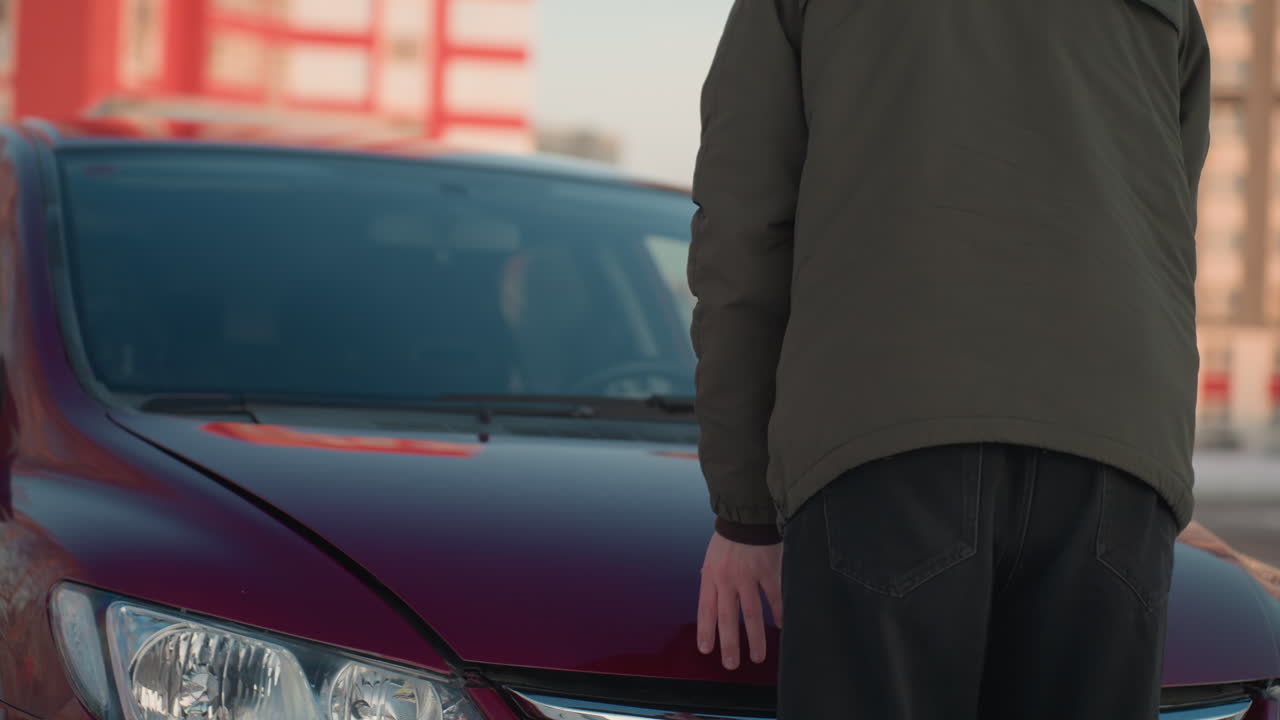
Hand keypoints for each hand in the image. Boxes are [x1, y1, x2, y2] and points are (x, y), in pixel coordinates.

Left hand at [696, 532, 782, 668]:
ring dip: (755, 638)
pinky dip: (778, 613)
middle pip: (727, 618)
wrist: (746, 515)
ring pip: (751, 613)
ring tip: (758, 656)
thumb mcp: (712, 559)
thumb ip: (713, 582)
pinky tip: (781, 626)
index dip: (706, 631)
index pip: (706, 609)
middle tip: (731, 664)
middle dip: (729, 644)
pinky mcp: (767, 571)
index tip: (707, 650)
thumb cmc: (728, 538)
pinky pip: (773, 597)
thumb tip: (713, 607)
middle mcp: (727, 579)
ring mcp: (748, 576)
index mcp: (711, 576)